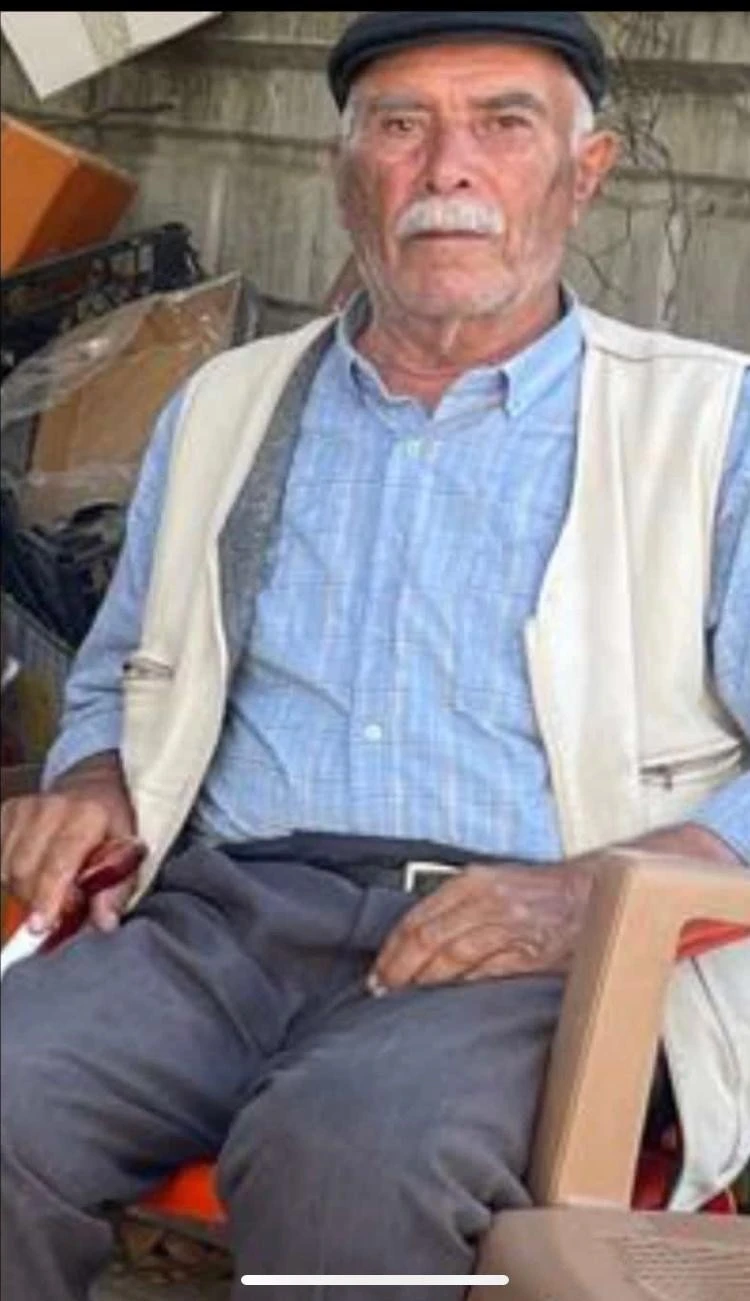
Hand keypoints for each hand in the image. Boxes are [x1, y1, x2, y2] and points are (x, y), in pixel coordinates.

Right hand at [1, 765, 139, 935]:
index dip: (48, 896)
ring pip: (6, 868)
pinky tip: (30, 874)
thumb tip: (104, 922)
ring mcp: (23, 809)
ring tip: (46, 887)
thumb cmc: (111, 827)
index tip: (41, 926)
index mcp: (87, 815)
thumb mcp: (129, 856)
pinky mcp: (5, 813)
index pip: (58, 862)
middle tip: (53, 911)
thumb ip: (116, 890)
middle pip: (24, 869)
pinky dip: (9, 876)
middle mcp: (51, 807)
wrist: (92, 790)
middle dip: (35, 900)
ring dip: (21, 889)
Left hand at [369, 861, 593, 992]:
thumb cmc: (539, 892)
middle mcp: (487, 901)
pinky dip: (463, 987)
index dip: (392, 949)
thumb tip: (415, 938)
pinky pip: (487, 973)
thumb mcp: (492, 883)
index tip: (378, 972)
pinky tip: (449, 1000)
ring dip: (425, 982)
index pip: (417, 918)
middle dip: (400, 969)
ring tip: (408, 999)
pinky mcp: (530, 953)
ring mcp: (509, 927)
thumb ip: (457, 905)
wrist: (592, 893)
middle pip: (428, 938)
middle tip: (384, 991)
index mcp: (472, 882)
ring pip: (451, 957)